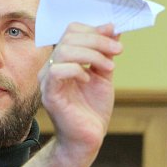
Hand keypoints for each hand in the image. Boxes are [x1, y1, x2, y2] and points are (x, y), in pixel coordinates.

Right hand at [40, 22, 121, 160]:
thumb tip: (112, 27)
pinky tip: (89, 79)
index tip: (115, 36)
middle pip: (69, 37)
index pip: (71, 31)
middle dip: (98, 40)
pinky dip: (78, 70)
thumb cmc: (92, 109)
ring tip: (109, 68)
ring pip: (65, 50)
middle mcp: (52, 67)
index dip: (94, 30)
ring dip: (92, 55)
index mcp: (63, 60)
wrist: (88, 138)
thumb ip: (106, 52)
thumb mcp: (104, 74)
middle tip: (118, 50)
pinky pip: (58, 70)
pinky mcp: (50, 94)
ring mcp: (48, 80)